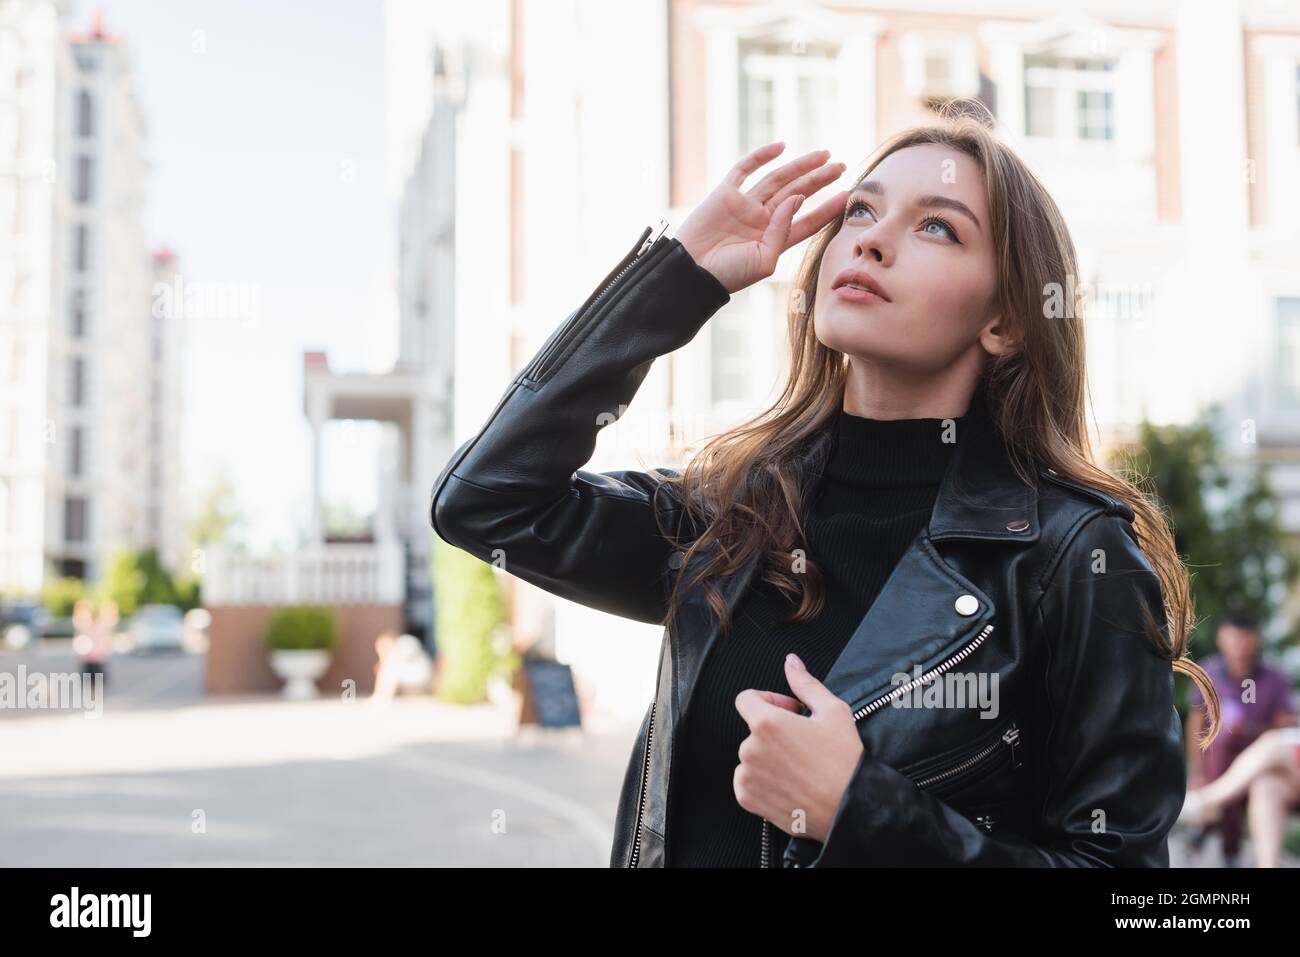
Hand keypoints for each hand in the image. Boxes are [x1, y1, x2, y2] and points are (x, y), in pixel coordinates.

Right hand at [675, 141, 848, 294]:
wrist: (692, 271)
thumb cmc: (728, 274)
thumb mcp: (765, 260)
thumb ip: (784, 229)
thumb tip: (797, 197)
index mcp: (774, 240)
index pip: (808, 221)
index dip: (828, 208)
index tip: (848, 195)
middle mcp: (762, 220)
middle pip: (797, 194)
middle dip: (820, 180)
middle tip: (841, 166)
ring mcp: (744, 205)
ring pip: (778, 179)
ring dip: (801, 166)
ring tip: (824, 155)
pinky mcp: (725, 194)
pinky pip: (745, 170)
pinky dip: (761, 157)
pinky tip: (781, 147)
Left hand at [733, 653, 864, 842]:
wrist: (850, 808)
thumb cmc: (844, 760)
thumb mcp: (833, 711)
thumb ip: (804, 683)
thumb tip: (790, 661)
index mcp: (767, 723)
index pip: (746, 698)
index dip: (768, 700)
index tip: (789, 712)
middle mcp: (750, 748)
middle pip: (752, 729)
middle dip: (774, 732)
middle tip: (802, 742)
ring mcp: (747, 775)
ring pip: (750, 755)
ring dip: (768, 756)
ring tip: (798, 765)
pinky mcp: (747, 798)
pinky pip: (747, 779)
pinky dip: (762, 779)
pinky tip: (789, 782)